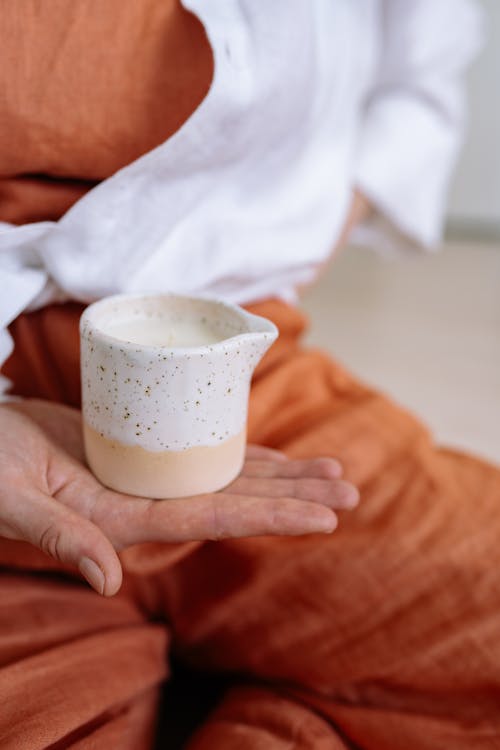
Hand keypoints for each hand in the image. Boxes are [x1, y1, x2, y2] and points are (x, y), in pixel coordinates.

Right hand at [0, 400, 358, 595]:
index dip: (270, 517)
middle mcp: (144, 503)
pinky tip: (276, 457)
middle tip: (351, 490)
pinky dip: (242, 455)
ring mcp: (146, 478)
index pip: (211, 521)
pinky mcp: (140, 453)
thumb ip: (58, 538)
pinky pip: (202, 455)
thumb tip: (107, 582)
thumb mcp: (12, 500)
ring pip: (227, 478)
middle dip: (293, 497)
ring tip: (332, 472)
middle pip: (234, 501)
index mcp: (121, 520)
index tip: (324, 516)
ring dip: (281, 477)